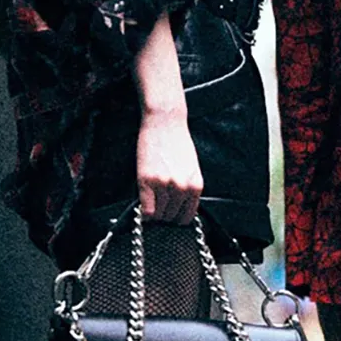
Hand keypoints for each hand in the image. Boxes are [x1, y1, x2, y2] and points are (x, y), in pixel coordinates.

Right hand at [136, 103, 203, 223]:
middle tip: (158, 205)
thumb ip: (187, 189)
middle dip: (164, 214)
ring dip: (154, 212)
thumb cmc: (178, 142)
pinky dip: (145, 211)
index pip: (187, 216)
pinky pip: (147, 209)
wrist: (165, 122)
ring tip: (152, 200)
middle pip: (171, 217)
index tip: (170, 215)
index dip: (176, 218)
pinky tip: (144, 203)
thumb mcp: (191, 168)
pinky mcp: (147, 180)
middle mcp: (182, 188)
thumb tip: (178, 208)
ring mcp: (164, 185)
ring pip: (159, 214)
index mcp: (196, 186)